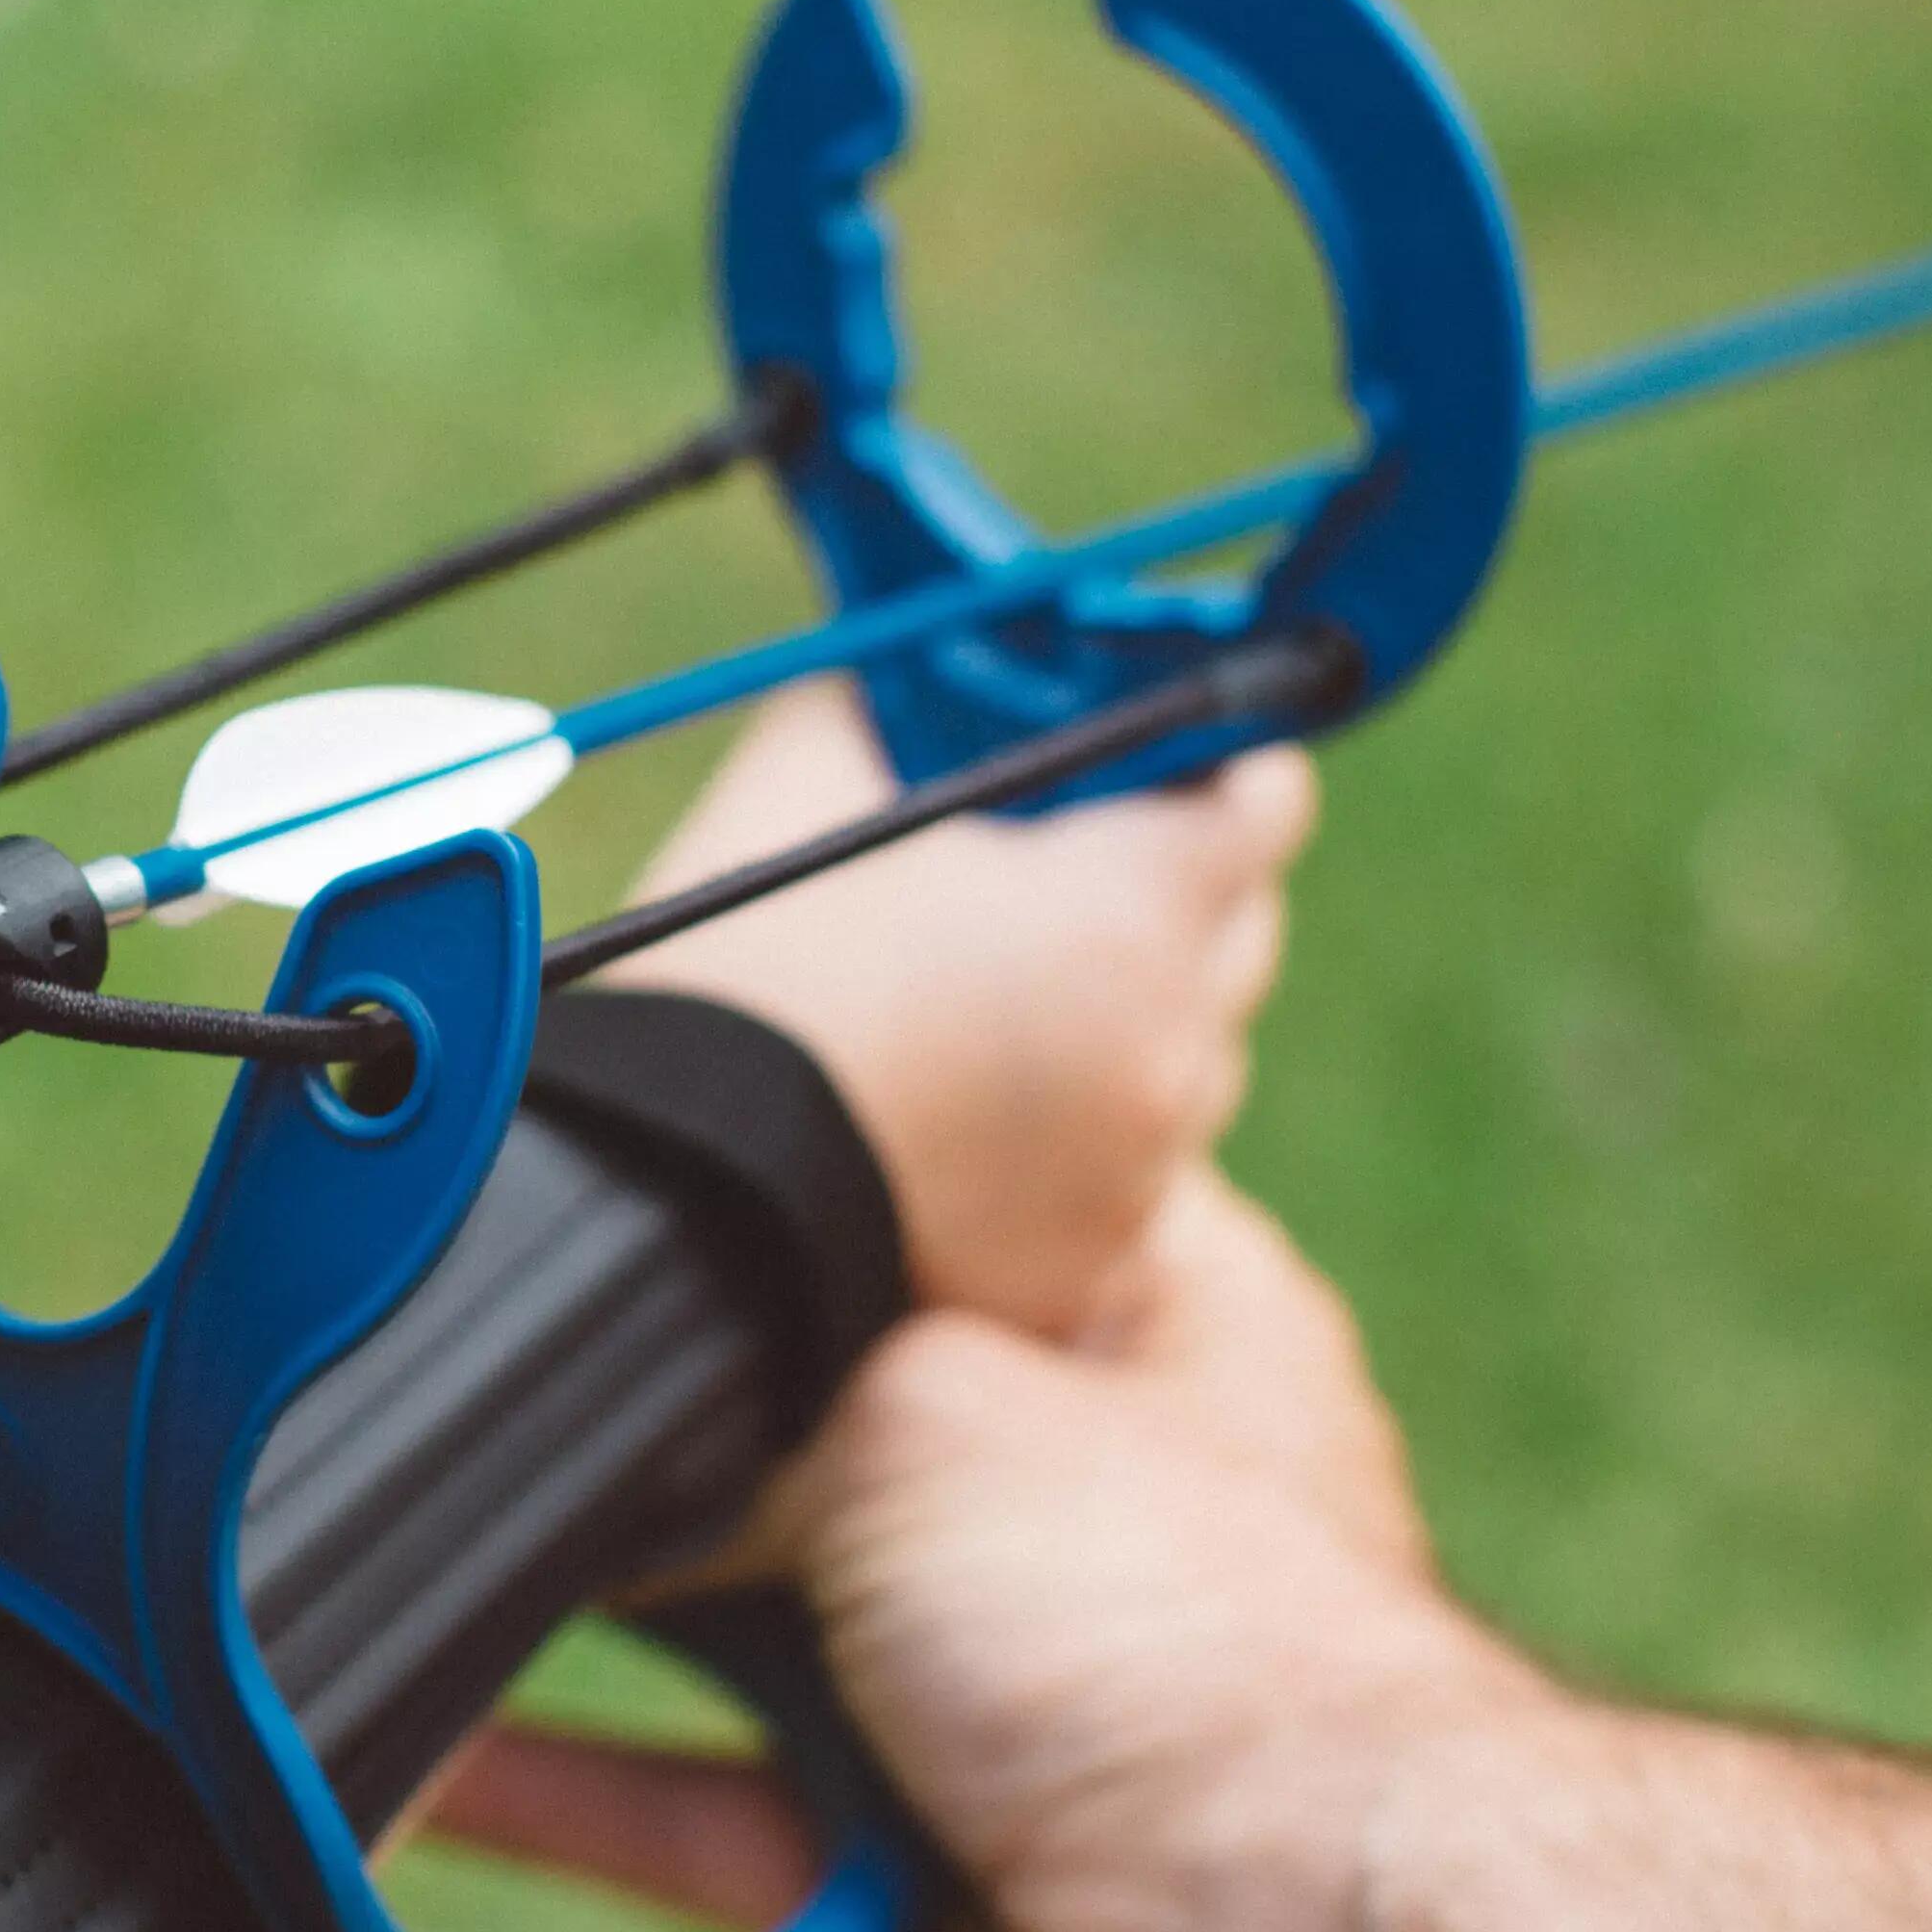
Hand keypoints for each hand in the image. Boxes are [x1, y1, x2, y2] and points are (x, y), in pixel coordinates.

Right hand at [437, 1173, 1546, 1931]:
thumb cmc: (1185, 1632)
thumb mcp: (908, 1406)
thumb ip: (714, 1404)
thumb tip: (564, 1437)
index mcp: (1126, 1308)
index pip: (924, 1194)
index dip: (776, 1182)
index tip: (609, 1167)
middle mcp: (1050, 1485)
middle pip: (783, 1424)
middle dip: (635, 1430)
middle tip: (451, 1377)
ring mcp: (970, 1674)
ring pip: (717, 1627)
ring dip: (568, 1622)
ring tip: (390, 1561)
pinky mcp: (891, 1847)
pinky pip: (685, 1805)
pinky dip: (562, 1792)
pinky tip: (419, 1756)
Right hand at [610, 685, 1315, 1335]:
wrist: (667, 1185)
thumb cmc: (742, 967)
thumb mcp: (808, 782)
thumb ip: (896, 701)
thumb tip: (922, 669)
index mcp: (1136, 909)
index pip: (1263, 799)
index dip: (1203, 770)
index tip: (1140, 773)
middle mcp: (1172, 1045)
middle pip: (1235, 933)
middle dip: (1162, 898)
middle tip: (1041, 888)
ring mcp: (1137, 1171)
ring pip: (1179, 1063)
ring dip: (1116, 1027)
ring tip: (980, 1018)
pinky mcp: (1079, 1263)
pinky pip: (1115, 1179)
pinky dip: (1062, 1146)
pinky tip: (958, 1122)